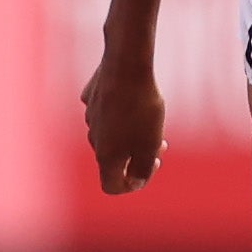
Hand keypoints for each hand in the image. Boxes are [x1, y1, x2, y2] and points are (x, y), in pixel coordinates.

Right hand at [81, 38, 164, 196]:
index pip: (111, 186)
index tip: (151, 169)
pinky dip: (123, 112)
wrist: (126, 66)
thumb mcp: (150, 144)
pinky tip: (136, 99)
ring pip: (112, 134)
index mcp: (105, 155)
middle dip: (138, 156)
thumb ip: (143, 168)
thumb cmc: (141, 108)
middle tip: (162, 145)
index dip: (132, 185)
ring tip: (154, 120)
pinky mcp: (93, 96)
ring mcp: (90, 116)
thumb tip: (136, 180)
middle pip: (114, 159)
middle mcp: (93, 139)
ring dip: (132, 134)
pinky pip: (108, 111)